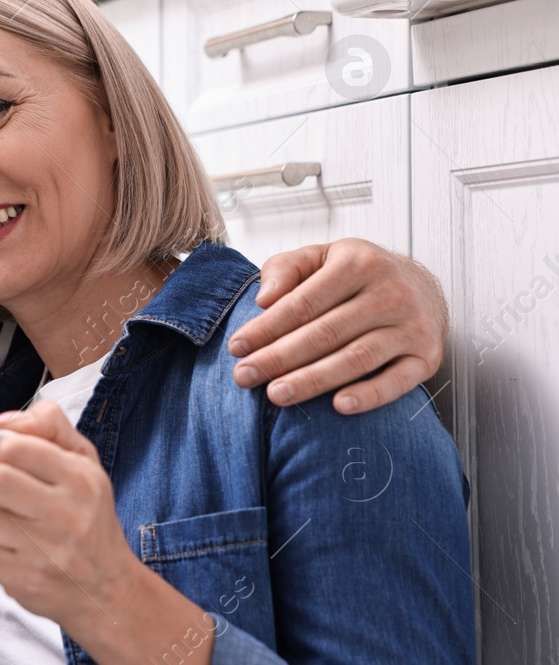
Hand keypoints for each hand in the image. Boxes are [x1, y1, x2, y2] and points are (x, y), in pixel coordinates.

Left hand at [0, 402, 138, 629]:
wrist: (106, 589)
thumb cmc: (88, 519)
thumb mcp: (85, 461)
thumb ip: (49, 425)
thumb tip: (3, 421)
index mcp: (80, 479)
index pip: (15, 447)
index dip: (1, 451)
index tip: (6, 461)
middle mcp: (66, 514)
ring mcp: (44, 550)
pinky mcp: (23, 578)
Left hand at [227, 238, 447, 413]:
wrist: (423, 286)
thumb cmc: (357, 275)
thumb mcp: (321, 257)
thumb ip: (287, 269)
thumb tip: (263, 299)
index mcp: (358, 263)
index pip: (303, 302)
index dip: (267, 327)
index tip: (236, 347)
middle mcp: (390, 293)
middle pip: (325, 333)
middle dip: (279, 357)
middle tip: (244, 377)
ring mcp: (412, 326)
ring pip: (356, 358)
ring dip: (314, 380)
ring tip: (276, 394)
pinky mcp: (427, 356)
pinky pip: (398, 381)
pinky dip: (370, 395)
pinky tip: (340, 407)